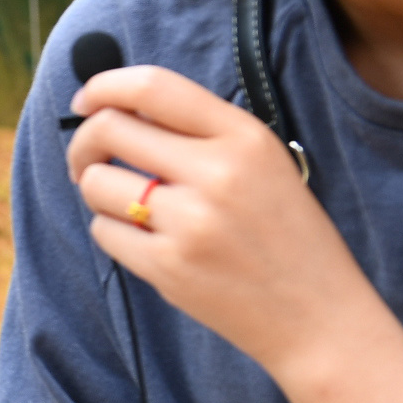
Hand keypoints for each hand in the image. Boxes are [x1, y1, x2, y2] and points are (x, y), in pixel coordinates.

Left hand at [67, 65, 402, 402]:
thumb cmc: (286, 236)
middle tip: (88, 161)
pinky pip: (103, 231)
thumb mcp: (265, 165)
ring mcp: (190, 222)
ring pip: (97, 183)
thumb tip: (117, 109)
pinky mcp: (168, 267)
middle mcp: (217, 173)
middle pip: (108, 130)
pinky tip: (147, 242)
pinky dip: (113, 232)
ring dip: (98, 192)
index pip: (152, 86)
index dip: (103, 85)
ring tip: (130, 207)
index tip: (85, 100)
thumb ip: (201, 134)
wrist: (319, 317)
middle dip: (84, 143)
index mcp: (244, 137)